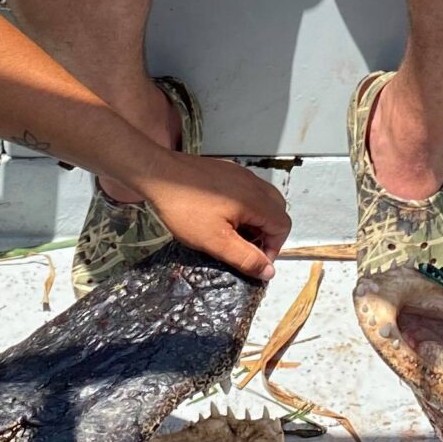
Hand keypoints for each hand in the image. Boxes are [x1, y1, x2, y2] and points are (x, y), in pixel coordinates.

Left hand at [133, 155, 289, 283]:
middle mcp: (253, 183)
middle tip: (245, 248)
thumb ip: (245, 257)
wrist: (158, 174)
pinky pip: (247, 191)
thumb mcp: (215, 241)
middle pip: (276, 211)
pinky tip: (222, 216)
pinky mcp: (227, 170)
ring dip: (256, 220)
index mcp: (255, 200)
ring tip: (233, 234)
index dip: (274, 248)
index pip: (283, 226)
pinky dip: (245, 207)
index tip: (254, 261)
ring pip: (263, 200)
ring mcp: (240, 174)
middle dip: (267, 233)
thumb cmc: (185, 209)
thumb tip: (269, 271)